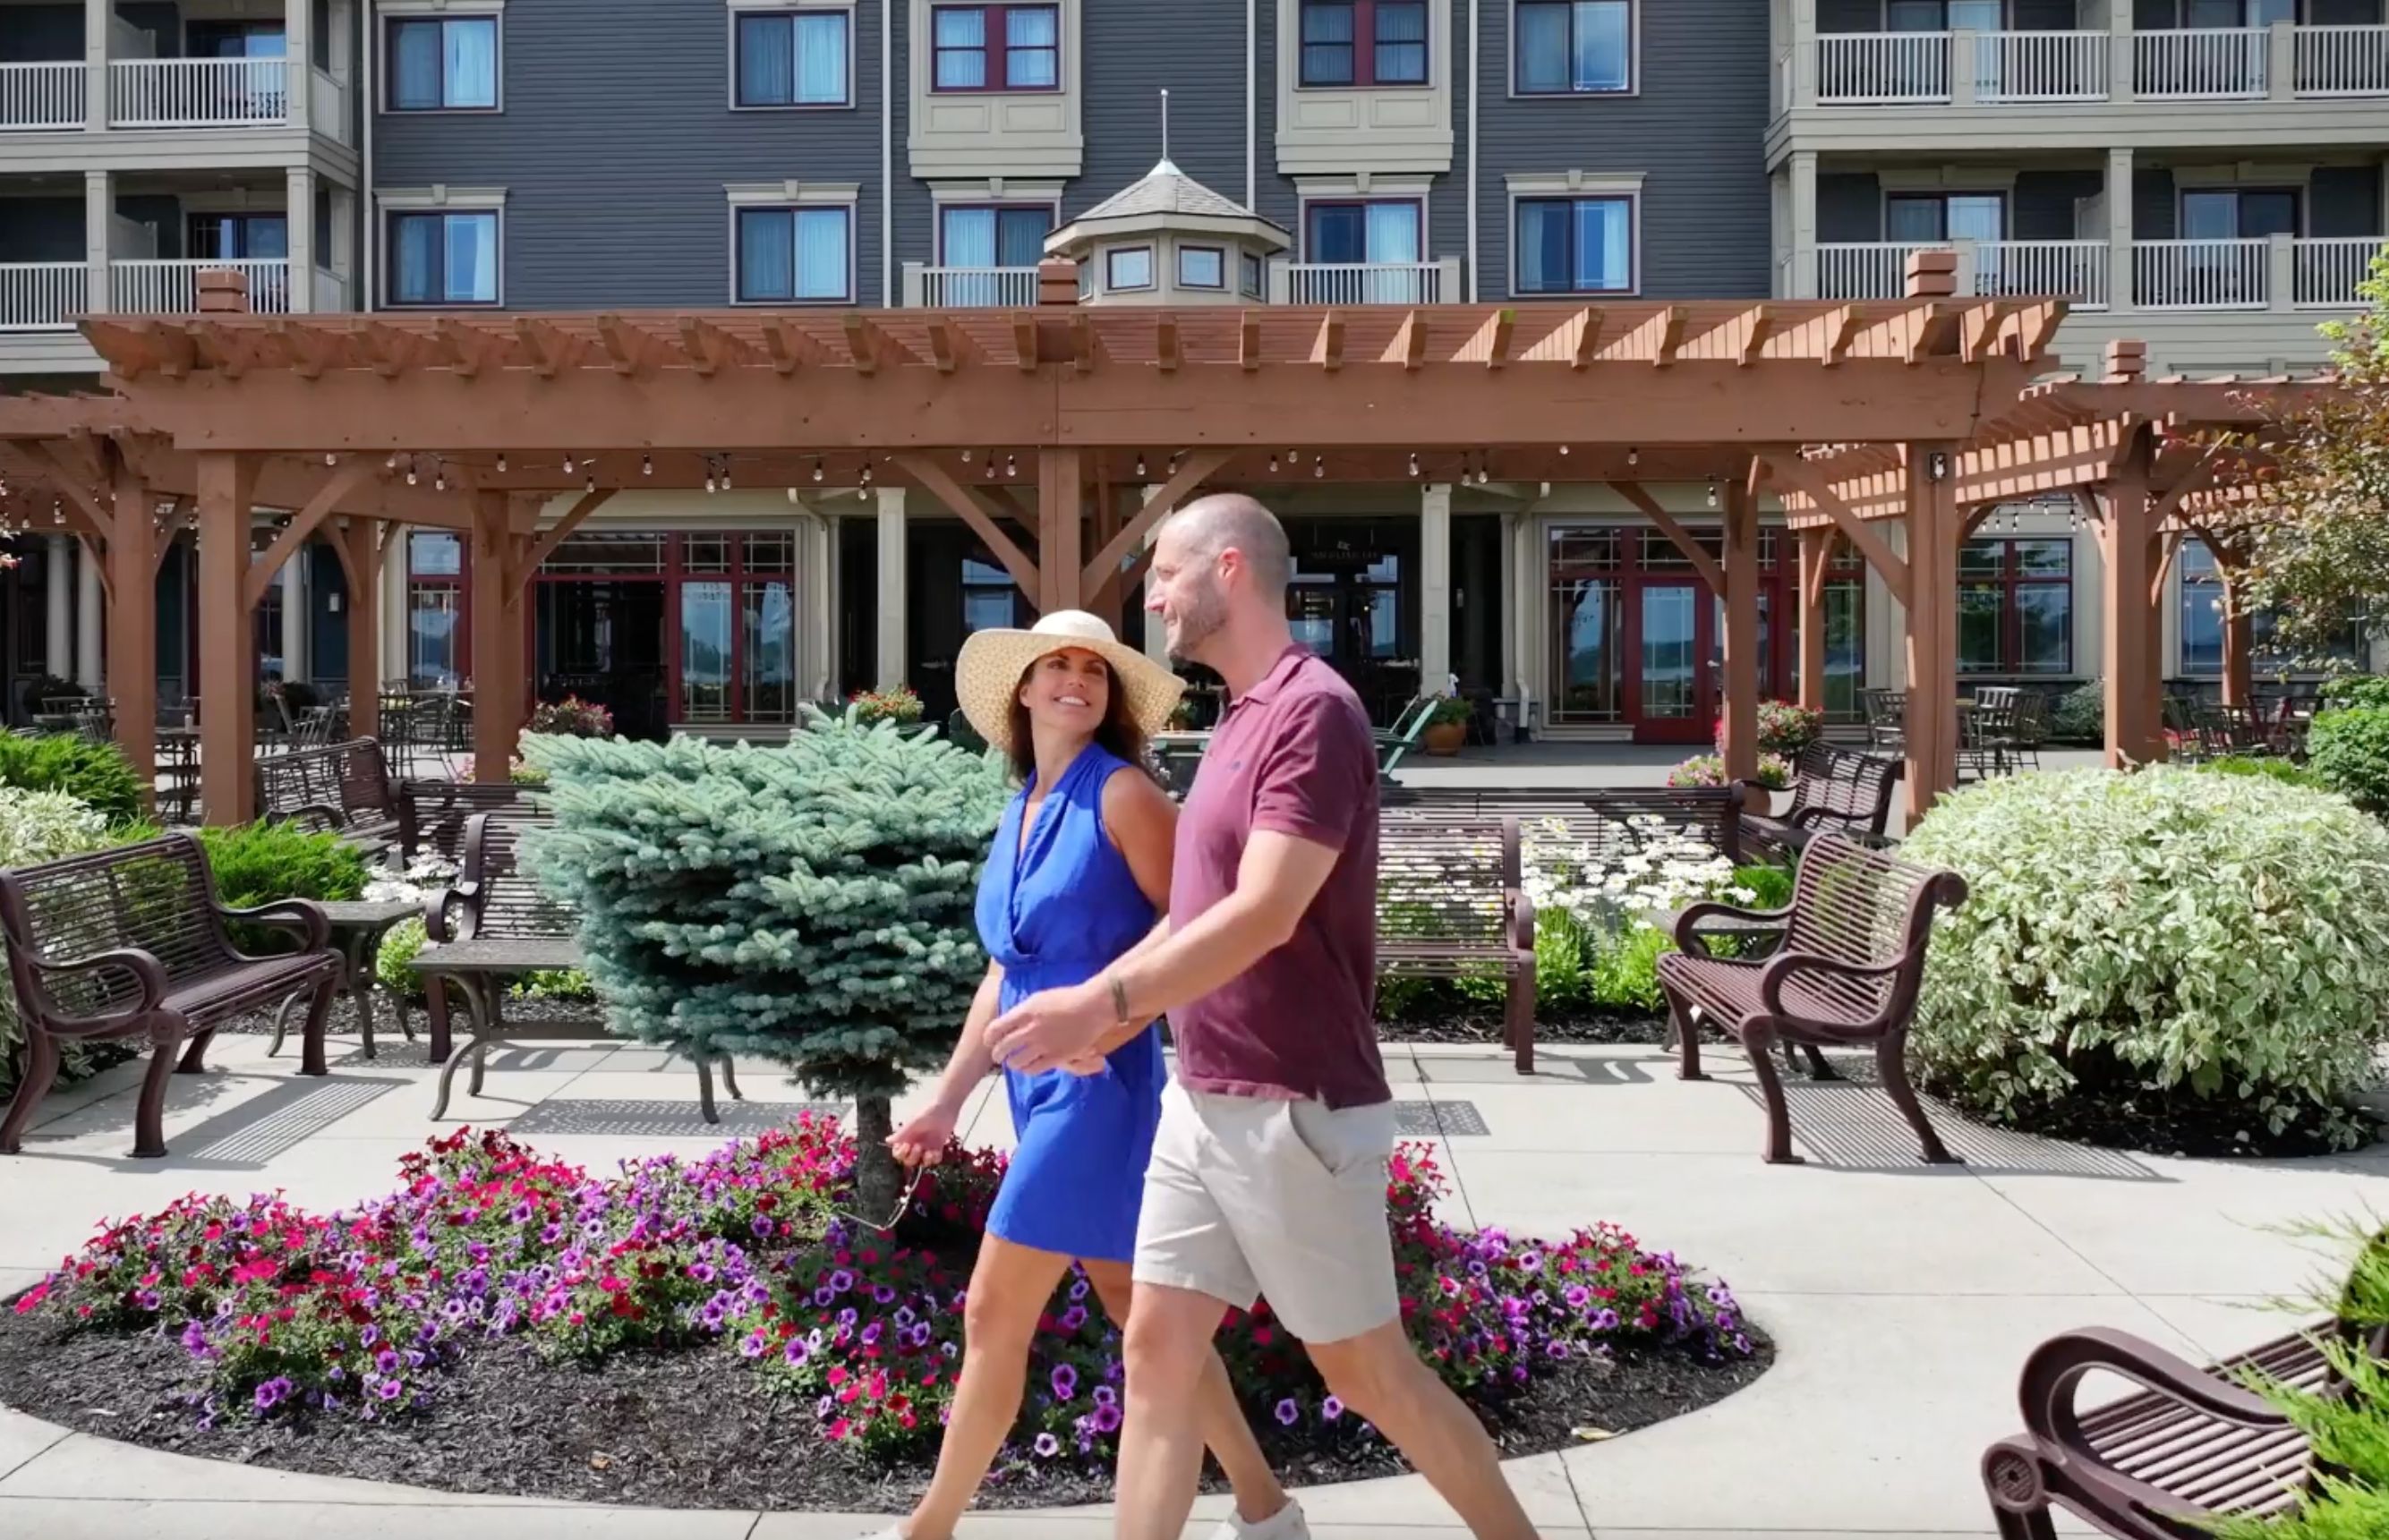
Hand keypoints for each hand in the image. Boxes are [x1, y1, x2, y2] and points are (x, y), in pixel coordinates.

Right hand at [887, 1100, 960, 1166]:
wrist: (945, 1109)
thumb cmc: (927, 1113)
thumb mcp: (913, 1124)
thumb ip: (901, 1134)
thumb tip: (887, 1141)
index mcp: (907, 1138)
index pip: (898, 1153)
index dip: (901, 1153)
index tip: (907, 1145)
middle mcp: (915, 1144)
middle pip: (909, 1161)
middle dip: (913, 1157)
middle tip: (919, 1146)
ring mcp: (926, 1147)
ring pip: (922, 1162)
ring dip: (925, 1160)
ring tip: (930, 1152)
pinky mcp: (937, 1148)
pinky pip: (934, 1160)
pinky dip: (935, 1158)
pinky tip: (936, 1151)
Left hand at [984, 983, 1110, 1075]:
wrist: (1093, 1006)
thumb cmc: (1068, 998)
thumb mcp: (1040, 998)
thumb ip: (1023, 1011)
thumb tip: (1009, 1022)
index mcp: (1025, 1011)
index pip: (996, 1028)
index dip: (989, 1037)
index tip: (989, 1041)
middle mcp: (1031, 1029)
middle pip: (1003, 1047)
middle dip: (998, 1054)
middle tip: (999, 1056)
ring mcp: (1043, 1044)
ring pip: (1016, 1061)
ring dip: (1012, 1063)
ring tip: (1013, 1062)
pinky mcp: (1056, 1057)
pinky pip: (1033, 1069)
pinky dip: (1027, 1070)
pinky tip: (1028, 1067)